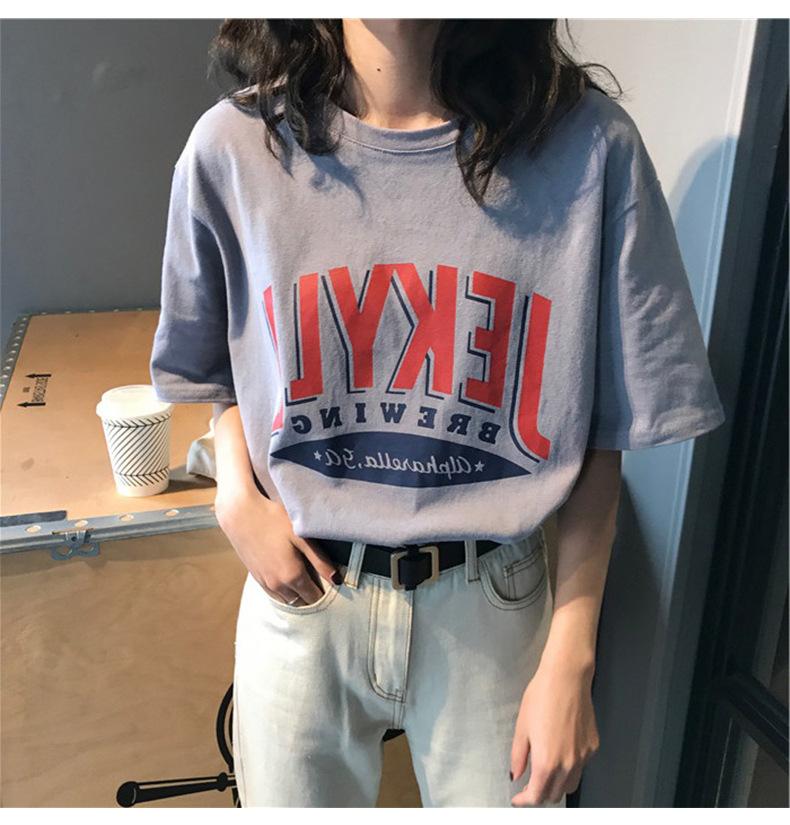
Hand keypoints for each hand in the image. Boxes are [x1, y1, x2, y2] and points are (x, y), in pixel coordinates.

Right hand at [214, 486, 341, 605]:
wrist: (240, 514)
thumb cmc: (274, 519)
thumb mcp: (301, 536)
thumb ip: (320, 560)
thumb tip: (337, 580)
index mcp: (292, 576)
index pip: (315, 598)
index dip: (326, 593)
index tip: (332, 584)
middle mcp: (278, 586)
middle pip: (302, 603)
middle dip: (313, 598)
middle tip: (321, 582)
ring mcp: (265, 584)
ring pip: (288, 601)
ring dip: (298, 596)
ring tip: (307, 581)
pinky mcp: (256, 578)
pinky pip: (275, 596)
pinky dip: (285, 593)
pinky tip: (290, 580)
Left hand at [509, 655, 598, 805]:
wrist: (566, 677)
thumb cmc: (541, 696)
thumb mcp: (521, 726)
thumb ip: (518, 756)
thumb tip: (516, 775)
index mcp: (547, 761)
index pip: (537, 796)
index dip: (524, 801)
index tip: (518, 799)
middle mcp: (568, 764)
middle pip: (555, 795)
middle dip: (540, 794)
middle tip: (529, 783)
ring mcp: (583, 756)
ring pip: (571, 784)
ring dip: (557, 784)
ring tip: (545, 770)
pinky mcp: (593, 746)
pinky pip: (581, 766)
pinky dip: (570, 767)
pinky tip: (561, 750)